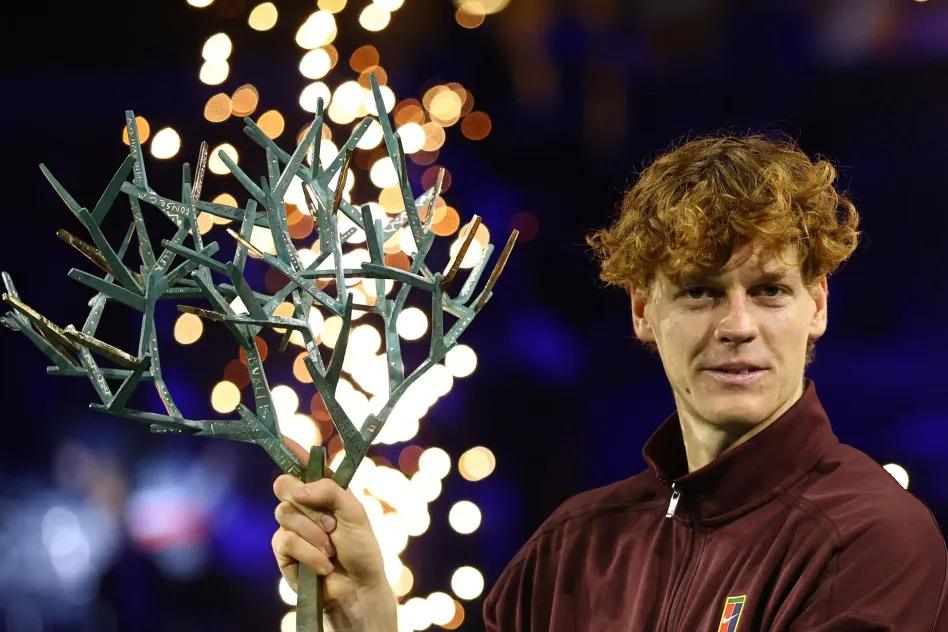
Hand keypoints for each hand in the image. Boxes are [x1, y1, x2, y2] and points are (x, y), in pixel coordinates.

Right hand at [272, 439, 396, 631]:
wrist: (357, 586)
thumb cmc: (361, 547)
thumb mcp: (355, 512)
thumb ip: (330, 491)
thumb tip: (298, 489)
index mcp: (323, 491)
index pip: (304, 465)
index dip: (292, 450)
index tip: (283, 437)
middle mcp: (304, 505)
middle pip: (283, 484)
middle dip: (305, 501)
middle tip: (329, 521)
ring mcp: (292, 527)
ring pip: (285, 513)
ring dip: (314, 533)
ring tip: (331, 548)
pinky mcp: (283, 550)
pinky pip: (285, 539)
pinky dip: (309, 552)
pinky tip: (324, 564)